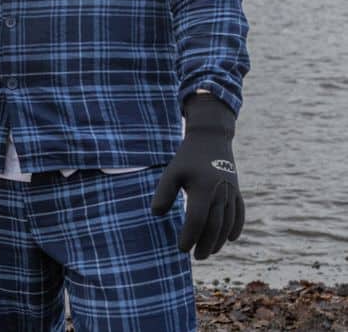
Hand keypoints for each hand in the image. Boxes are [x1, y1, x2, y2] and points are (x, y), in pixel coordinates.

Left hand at [151, 94, 244, 259]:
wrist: (211, 139)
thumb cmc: (187, 157)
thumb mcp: (172, 172)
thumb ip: (164, 193)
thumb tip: (156, 214)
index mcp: (203, 189)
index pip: (196, 220)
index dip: (189, 237)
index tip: (180, 248)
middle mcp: (220, 193)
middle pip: (214, 226)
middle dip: (205, 244)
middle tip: (196, 257)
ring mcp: (232, 193)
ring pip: (228, 223)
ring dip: (219, 240)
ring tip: (209, 251)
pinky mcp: (237, 191)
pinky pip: (240, 214)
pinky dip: (236, 227)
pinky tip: (229, 238)